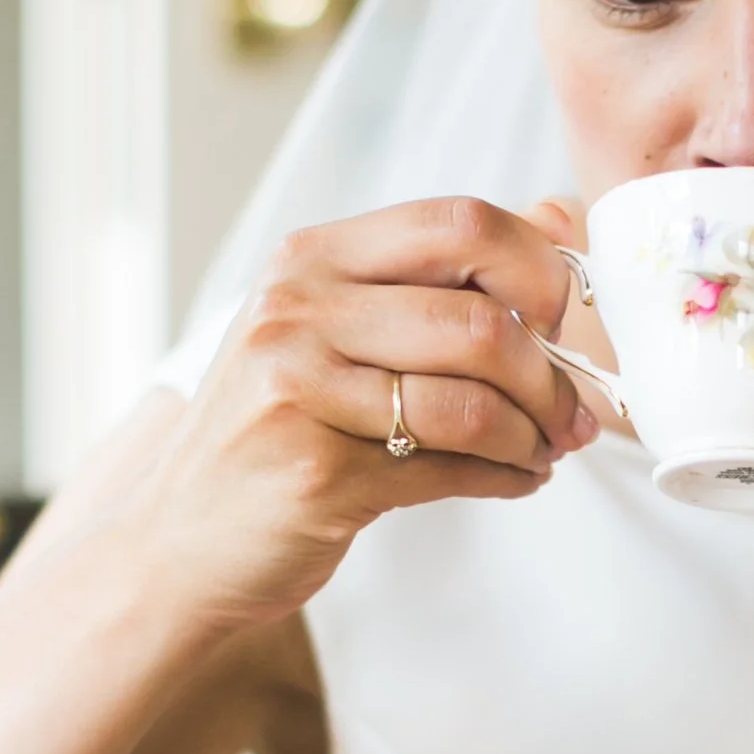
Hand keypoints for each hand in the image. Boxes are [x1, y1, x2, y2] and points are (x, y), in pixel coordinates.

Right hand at [133, 197, 599, 635]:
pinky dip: (506, 478)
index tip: (559, 320)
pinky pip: (448, 471)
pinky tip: (517, 478)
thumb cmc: (275, 426)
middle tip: (575, 413)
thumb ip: (439, 272)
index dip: (537, 268)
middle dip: (550, 376)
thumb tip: (560, 215)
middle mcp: (296, 313)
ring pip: (470, 405)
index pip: (459, 223)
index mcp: (311, 260)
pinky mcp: (316, 475)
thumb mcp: (333, 327)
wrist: (178, 539)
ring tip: (546, 450)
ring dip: (533, 436)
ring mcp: (299, 394)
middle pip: (478, 322)